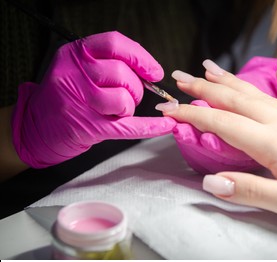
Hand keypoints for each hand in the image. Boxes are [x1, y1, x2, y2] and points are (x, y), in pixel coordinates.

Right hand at [12, 31, 174, 167]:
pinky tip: (164, 126)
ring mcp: (80, 101)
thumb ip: (107, 62)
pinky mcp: (87, 127)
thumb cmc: (66, 93)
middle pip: (123, 74)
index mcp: (76, 54)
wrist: (38, 124)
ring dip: (129, 107)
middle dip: (136, 87)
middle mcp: (76, 74)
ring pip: (123, 99)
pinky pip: (127, 126)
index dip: (141, 57)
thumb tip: (148, 69)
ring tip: (117, 110)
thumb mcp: (78, 66)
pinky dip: (150, 127)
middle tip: (130, 95)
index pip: (115, 44)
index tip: (154, 71)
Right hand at [163, 61, 276, 229]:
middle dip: (204, 88)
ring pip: (258, 93)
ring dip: (232, 81)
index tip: (168, 109)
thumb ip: (249, 190)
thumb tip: (210, 181)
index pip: (220, 123)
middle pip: (235, 100)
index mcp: (270, 142)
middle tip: (181, 77)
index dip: (191, 115)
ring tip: (212, 69)